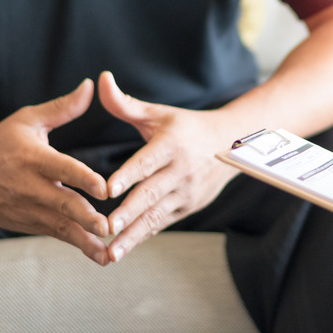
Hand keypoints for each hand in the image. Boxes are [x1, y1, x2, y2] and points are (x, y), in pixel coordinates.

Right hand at [0, 80, 109, 264]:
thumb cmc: (2, 141)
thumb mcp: (28, 120)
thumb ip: (63, 108)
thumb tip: (91, 85)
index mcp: (34, 158)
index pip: (62, 168)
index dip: (83, 178)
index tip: (105, 188)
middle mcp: (31, 186)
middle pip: (62, 203)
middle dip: (86, 217)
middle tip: (109, 226)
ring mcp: (27, 208)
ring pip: (60, 226)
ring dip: (84, 240)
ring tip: (108, 253)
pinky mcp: (26, 224)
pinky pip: (54, 235)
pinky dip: (75, 244)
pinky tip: (98, 254)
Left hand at [97, 72, 238, 261]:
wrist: (231, 144)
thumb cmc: (186, 127)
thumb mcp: (160, 114)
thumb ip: (125, 103)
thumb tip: (101, 80)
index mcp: (172, 145)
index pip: (147, 161)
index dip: (128, 175)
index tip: (108, 189)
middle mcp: (182, 170)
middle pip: (151, 194)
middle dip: (128, 214)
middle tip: (105, 228)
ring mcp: (187, 191)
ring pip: (156, 216)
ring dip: (133, 235)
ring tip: (110, 252)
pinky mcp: (189, 206)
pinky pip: (162, 223)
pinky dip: (143, 236)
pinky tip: (123, 249)